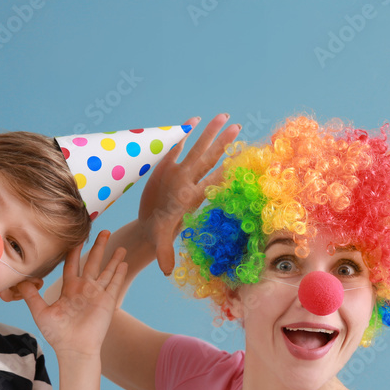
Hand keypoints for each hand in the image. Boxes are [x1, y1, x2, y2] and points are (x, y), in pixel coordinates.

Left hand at [19, 231, 127, 357]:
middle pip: (92, 262)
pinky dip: (119, 272)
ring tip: (119, 244)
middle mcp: (84, 289)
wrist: (74, 349)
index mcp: (70, 289)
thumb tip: (20, 280)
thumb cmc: (57, 334)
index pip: (72, 264)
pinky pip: (114, 283)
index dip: (74, 250)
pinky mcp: (107, 301)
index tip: (77, 235)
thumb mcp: (40, 311)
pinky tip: (124, 261)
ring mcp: (97, 294)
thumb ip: (32, 295)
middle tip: (103, 230)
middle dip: (98, 246)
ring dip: (113, 258)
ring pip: (106, 271)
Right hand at [138, 113, 241, 274]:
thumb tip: (165, 272)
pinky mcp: (167, 166)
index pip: (212, 181)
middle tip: (239, 128)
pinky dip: (185, 133)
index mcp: (190, 196)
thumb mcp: (161, 241)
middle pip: (209, 159)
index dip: (225, 171)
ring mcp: (180, 172)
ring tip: (225, 117)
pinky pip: (178, 146)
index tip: (239, 160)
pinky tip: (194, 120)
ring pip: (198, 149)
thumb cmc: (158, 233)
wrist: (151, 224)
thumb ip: (164, 253)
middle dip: (223, 144)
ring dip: (210, 133)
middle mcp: (189, 182)